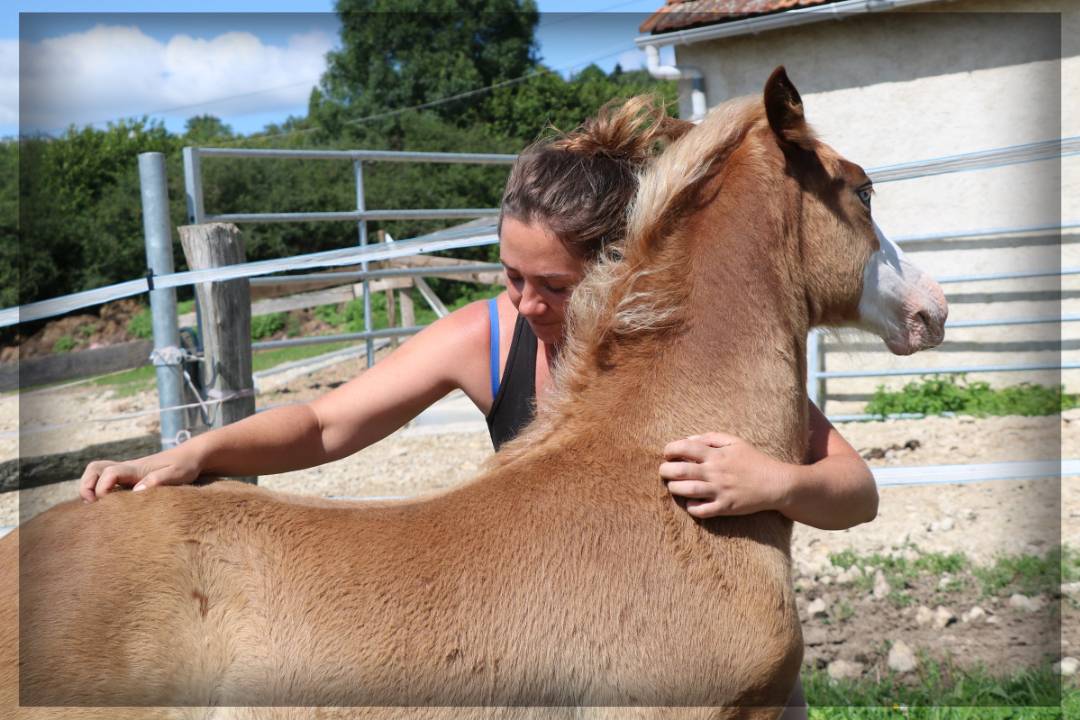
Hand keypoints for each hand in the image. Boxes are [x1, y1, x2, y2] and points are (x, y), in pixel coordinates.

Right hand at [79, 451, 200, 502]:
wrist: (191, 456)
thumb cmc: (185, 465)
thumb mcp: (177, 474)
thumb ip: (157, 480)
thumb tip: (135, 491)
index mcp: (136, 468)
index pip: (109, 473)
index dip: (102, 487)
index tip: (105, 502)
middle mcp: (127, 468)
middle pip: (94, 468)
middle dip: (86, 485)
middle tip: (92, 503)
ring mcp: (126, 472)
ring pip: (96, 472)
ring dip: (89, 486)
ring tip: (95, 505)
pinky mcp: (129, 478)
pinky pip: (105, 479)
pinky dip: (98, 488)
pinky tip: (106, 505)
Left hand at [659, 432, 789, 517]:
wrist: (776, 483)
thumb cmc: (754, 460)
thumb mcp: (735, 442)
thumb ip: (711, 438)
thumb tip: (688, 439)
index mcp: (717, 455)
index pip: (685, 447)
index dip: (670, 449)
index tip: (667, 454)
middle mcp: (716, 472)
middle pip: (681, 470)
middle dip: (666, 470)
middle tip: (664, 471)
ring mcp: (720, 491)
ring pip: (687, 490)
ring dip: (674, 488)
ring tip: (673, 486)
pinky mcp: (725, 507)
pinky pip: (702, 511)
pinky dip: (691, 507)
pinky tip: (689, 502)